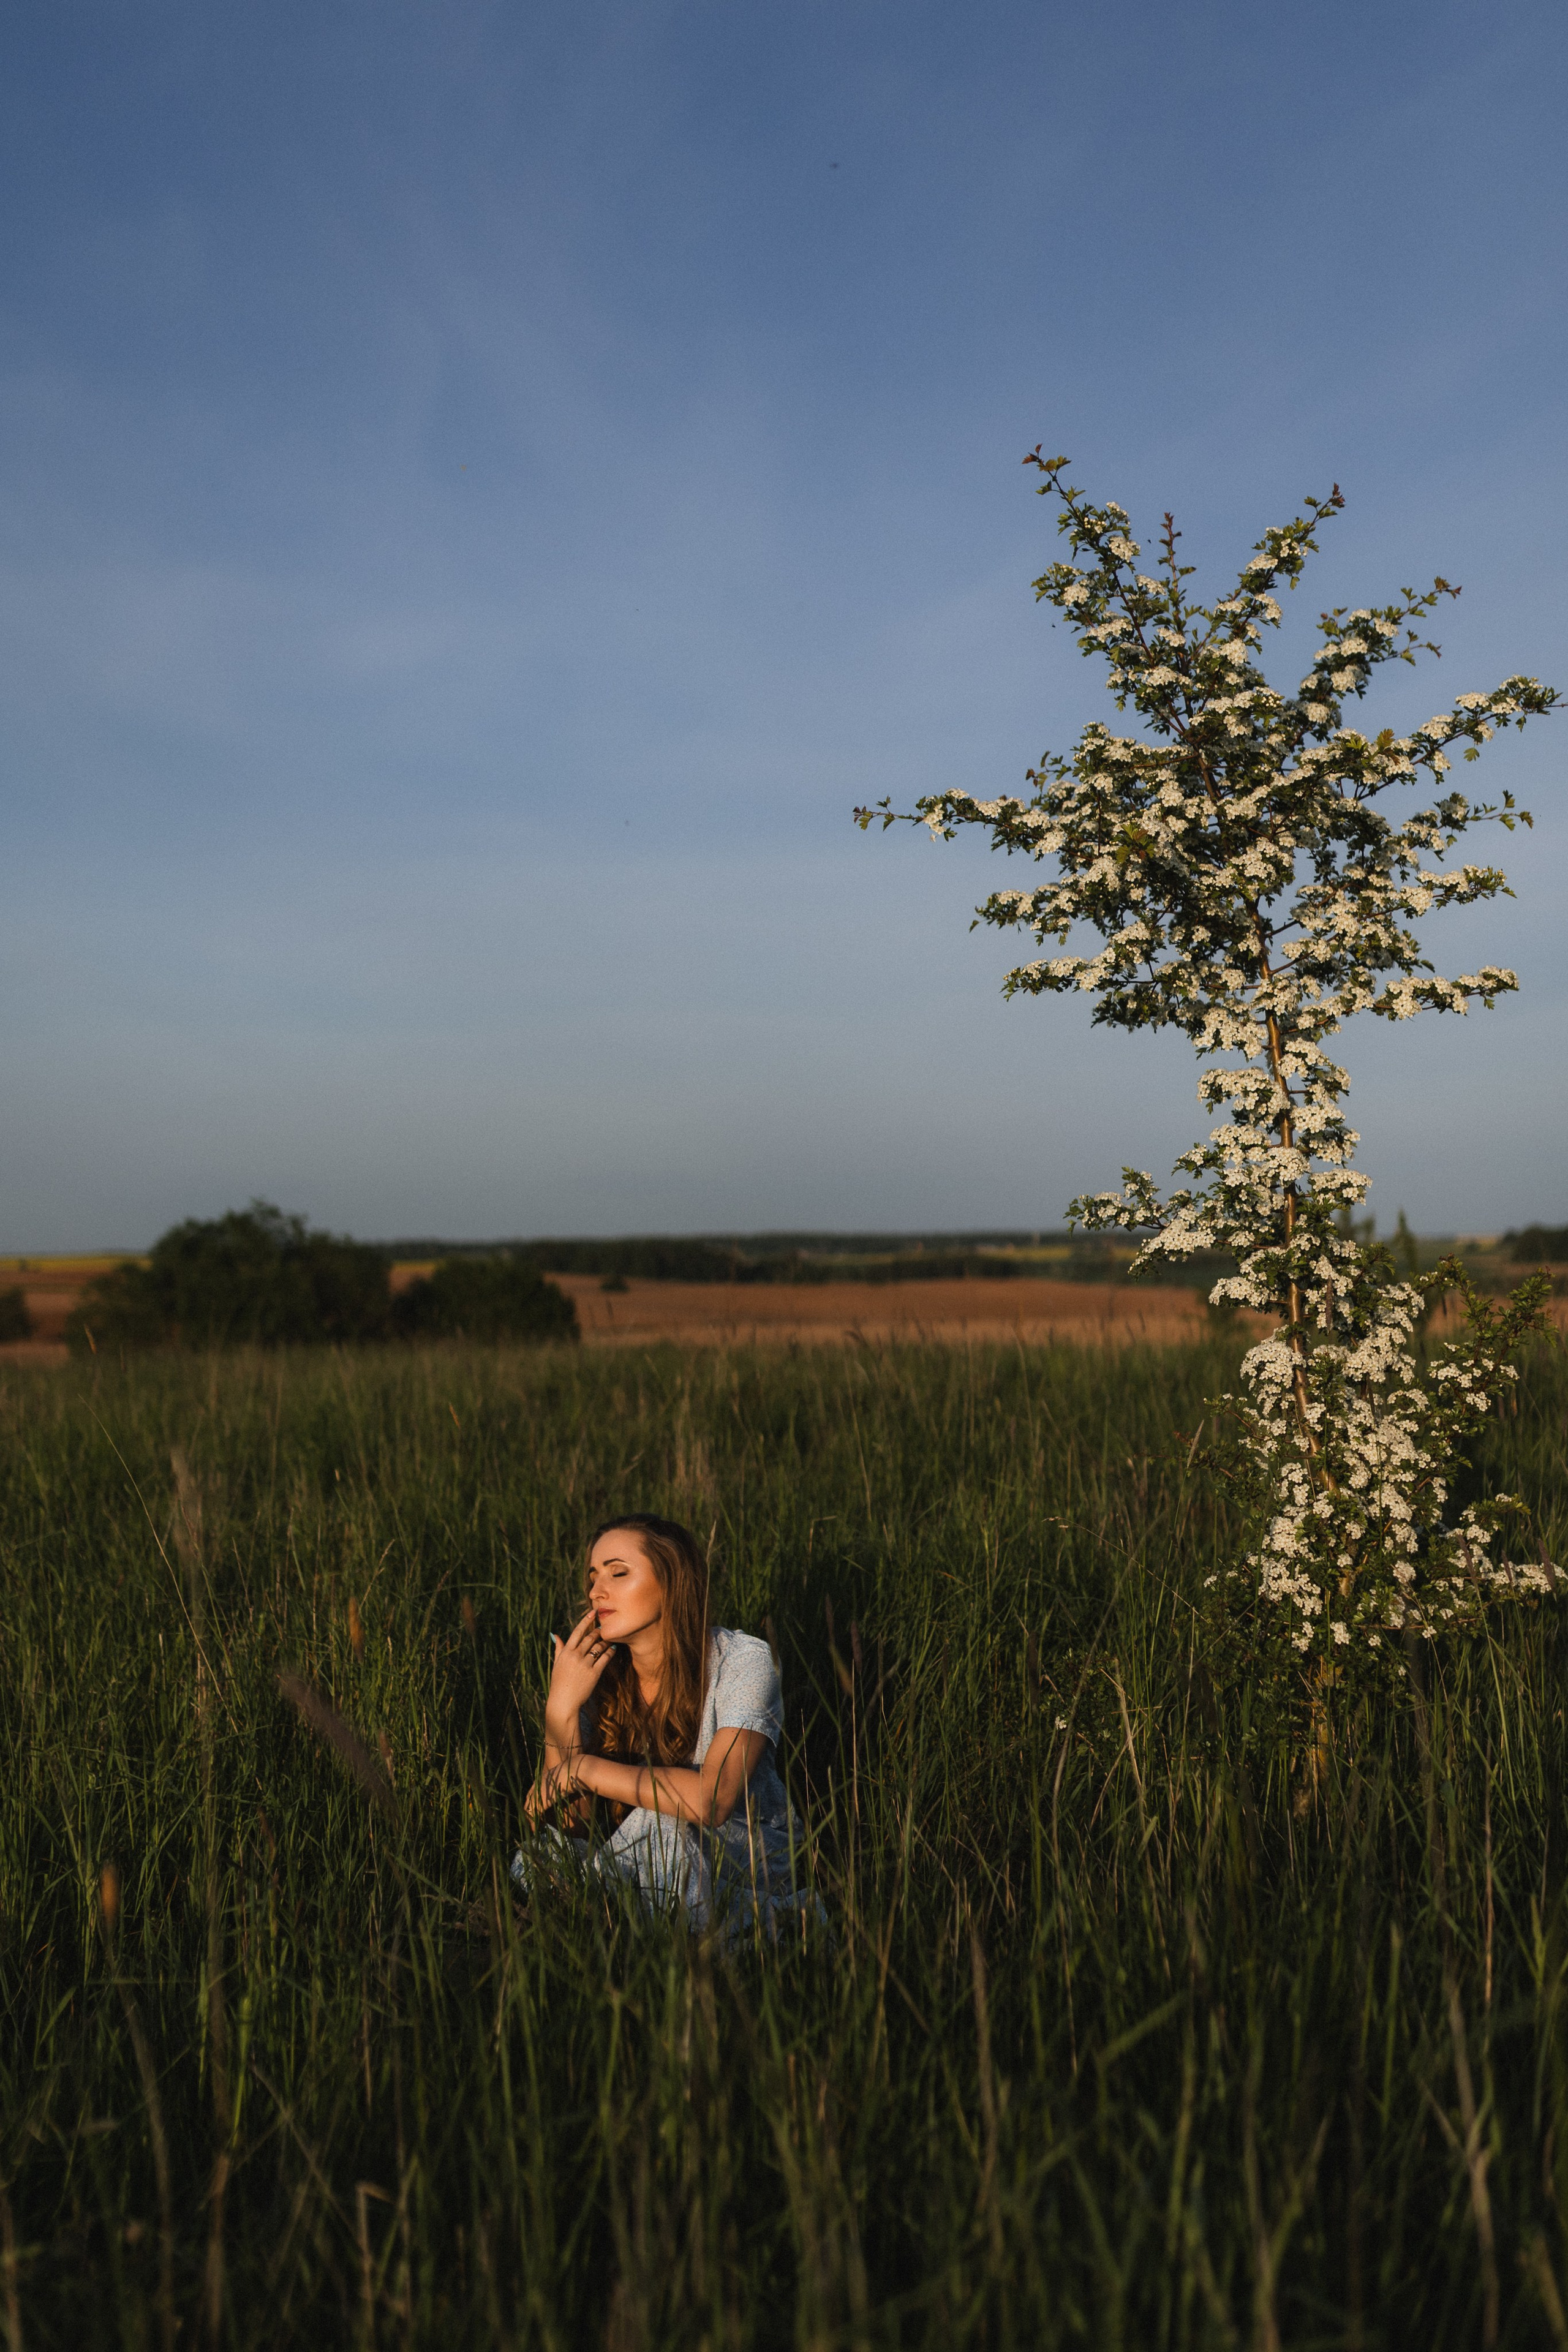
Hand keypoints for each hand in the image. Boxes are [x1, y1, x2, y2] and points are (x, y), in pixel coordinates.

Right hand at [544, 1608, 615, 1733]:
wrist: (564, 1701)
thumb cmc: (559, 1683)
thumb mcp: (556, 1664)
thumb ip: (558, 1649)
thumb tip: (555, 1635)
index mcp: (566, 1652)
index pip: (577, 1632)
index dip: (585, 1621)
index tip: (592, 1612)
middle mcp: (575, 1656)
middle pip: (590, 1637)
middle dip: (598, 1630)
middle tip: (604, 1625)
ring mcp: (585, 1664)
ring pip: (598, 1646)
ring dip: (606, 1640)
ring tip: (611, 1637)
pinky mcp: (594, 1673)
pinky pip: (605, 1658)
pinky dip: (610, 1651)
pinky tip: (614, 1647)